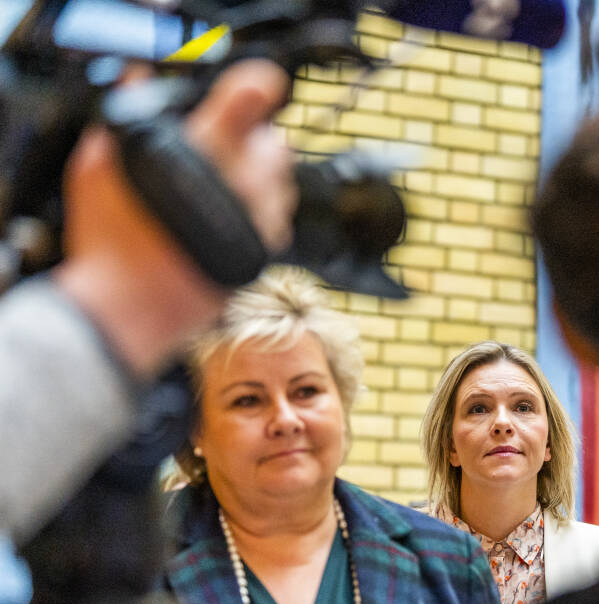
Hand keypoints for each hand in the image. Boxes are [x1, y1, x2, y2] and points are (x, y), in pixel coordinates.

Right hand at [56, 59, 295, 377]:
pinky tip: (225, 221)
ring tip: (219, 189)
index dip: (256, 85)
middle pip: (275, 142)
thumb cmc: (109, 240)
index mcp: (207, 152)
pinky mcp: (265, 254)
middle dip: (253, 140)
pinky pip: (278, 221)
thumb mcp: (99, 166)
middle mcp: (245, 185)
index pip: (251, 97)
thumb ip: (130, 117)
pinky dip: (260, 214)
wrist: (129, 309)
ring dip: (260, 179)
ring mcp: (260, 222)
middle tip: (220, 150)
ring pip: (282, 183)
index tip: (258, 84)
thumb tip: (140, 82)